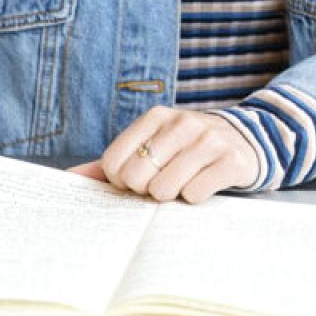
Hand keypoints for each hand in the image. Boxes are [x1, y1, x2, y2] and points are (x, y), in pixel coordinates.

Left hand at [68, 106, 258, 203]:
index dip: (120, 182)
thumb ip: (111, 161)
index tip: (137, 181)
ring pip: (165, 189)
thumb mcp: (152, 145)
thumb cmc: (186, 149)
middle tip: (161, 185)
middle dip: (146, 191)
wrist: (246, 140)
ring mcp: (208, 139)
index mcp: (156, 117)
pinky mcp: (230, 160)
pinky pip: (195, 194)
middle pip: (137, 177)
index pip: (114, 162)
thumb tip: (69, 176)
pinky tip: (203, 185)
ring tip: (183, 184)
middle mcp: (181, 123)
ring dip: (171, 197)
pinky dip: (194, 199)